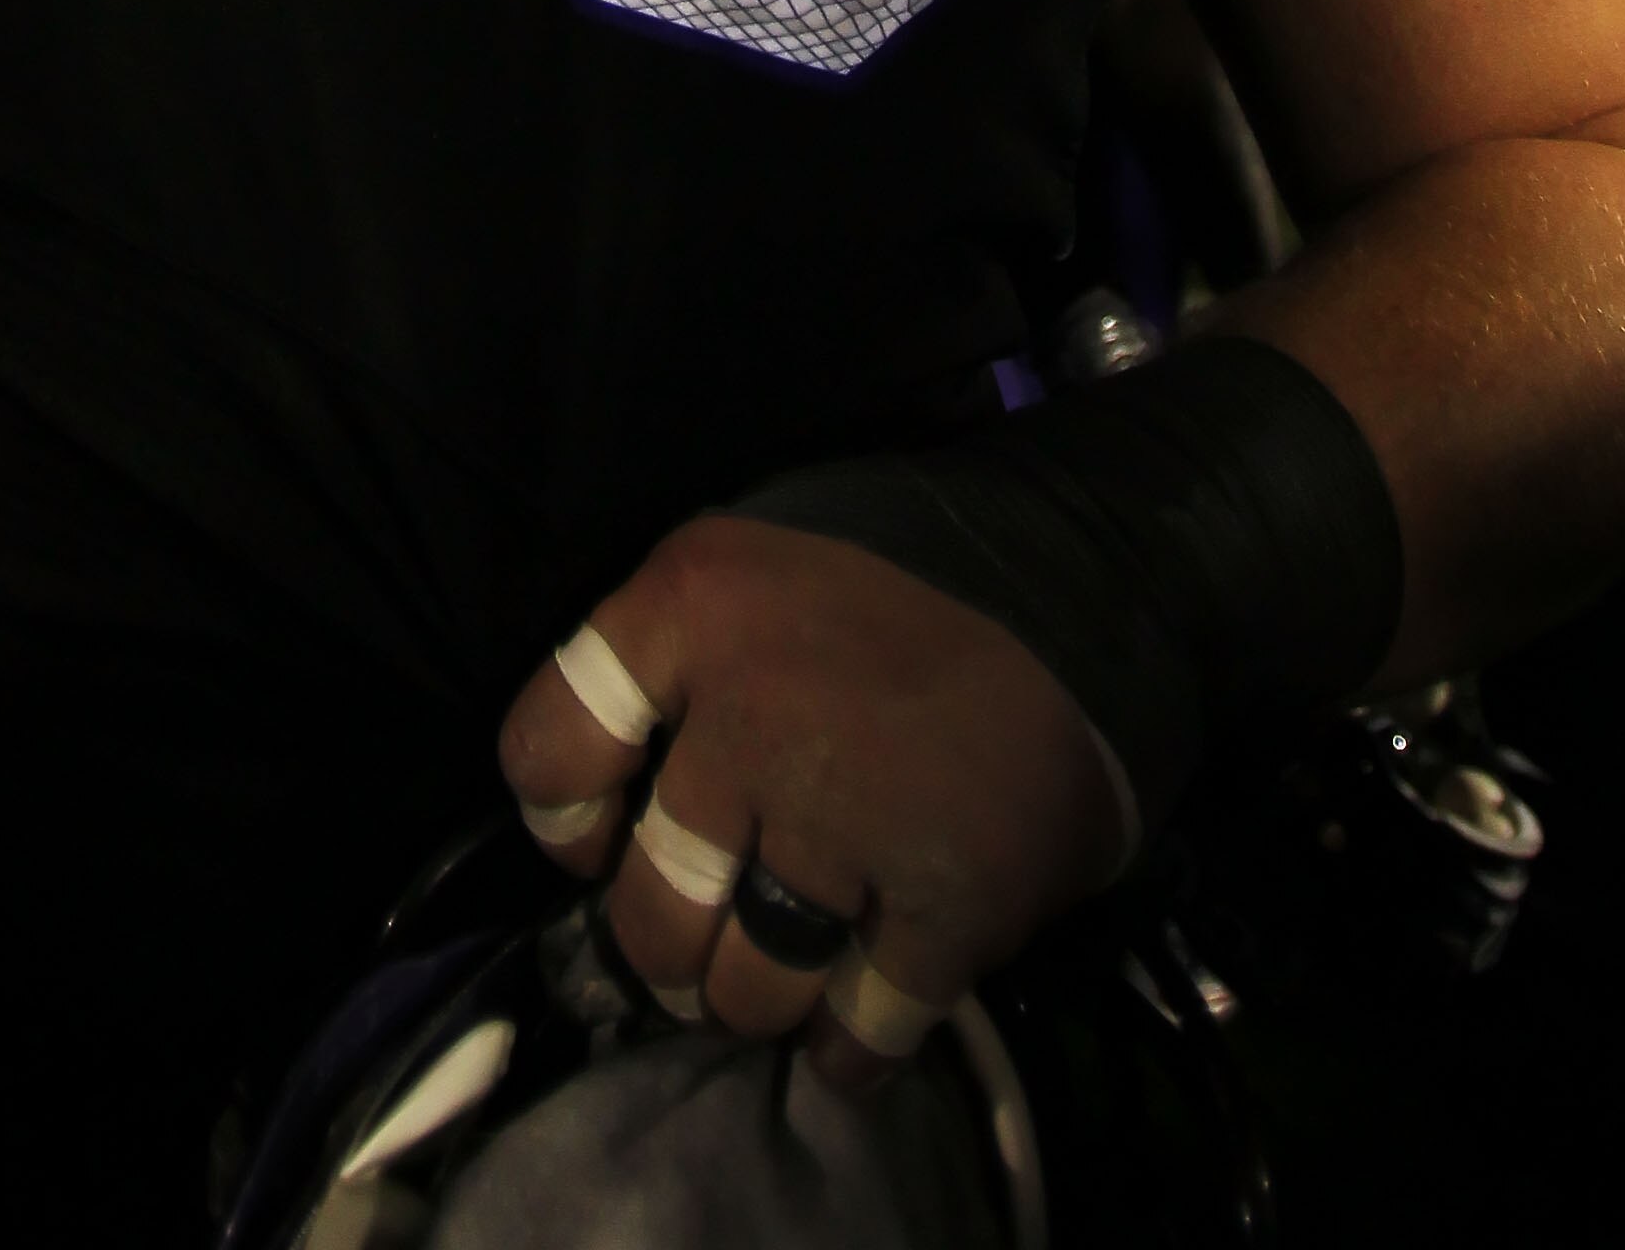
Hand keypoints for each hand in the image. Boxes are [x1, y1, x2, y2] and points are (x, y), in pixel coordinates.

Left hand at [497, 515, 1128, 1090]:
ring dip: (761, 1000)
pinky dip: (852, 1050)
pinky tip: (856, 1028)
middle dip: (673, 952)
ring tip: (787, 971)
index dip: (570, 823)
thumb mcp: (747, 574)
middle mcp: (756, 711)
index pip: (548, 752)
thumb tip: (598, 828)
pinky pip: (859, 1034)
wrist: (1076, 590)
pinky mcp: (947, 898)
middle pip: (650, 912)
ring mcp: (852, 813)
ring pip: (747, 989)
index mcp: (690, 607)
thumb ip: (665, 677)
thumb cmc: (882, 593)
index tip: (606, 842)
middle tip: (708, 943)